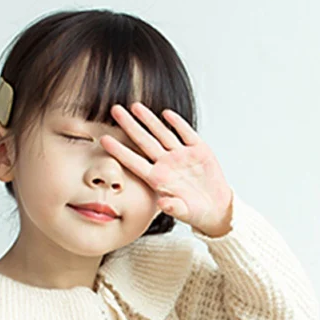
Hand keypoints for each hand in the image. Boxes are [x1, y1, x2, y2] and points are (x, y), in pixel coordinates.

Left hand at [100, 102, 233, 236]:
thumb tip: (163, 204)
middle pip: (144, 142)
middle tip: (114, 110)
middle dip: (130, 126)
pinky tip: (166, 114)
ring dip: (149, 120)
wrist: (216, 208)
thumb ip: (174, 207)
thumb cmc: (195, 212)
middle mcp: (166, 164)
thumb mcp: (184, 212)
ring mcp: (182, 155)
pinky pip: (186, 134)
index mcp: (158, 179)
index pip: (135, 162)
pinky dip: (177, 124)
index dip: (119, 151)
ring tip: (135, 106)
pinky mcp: (198, 150)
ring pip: (162, 133)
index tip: (103, 140)